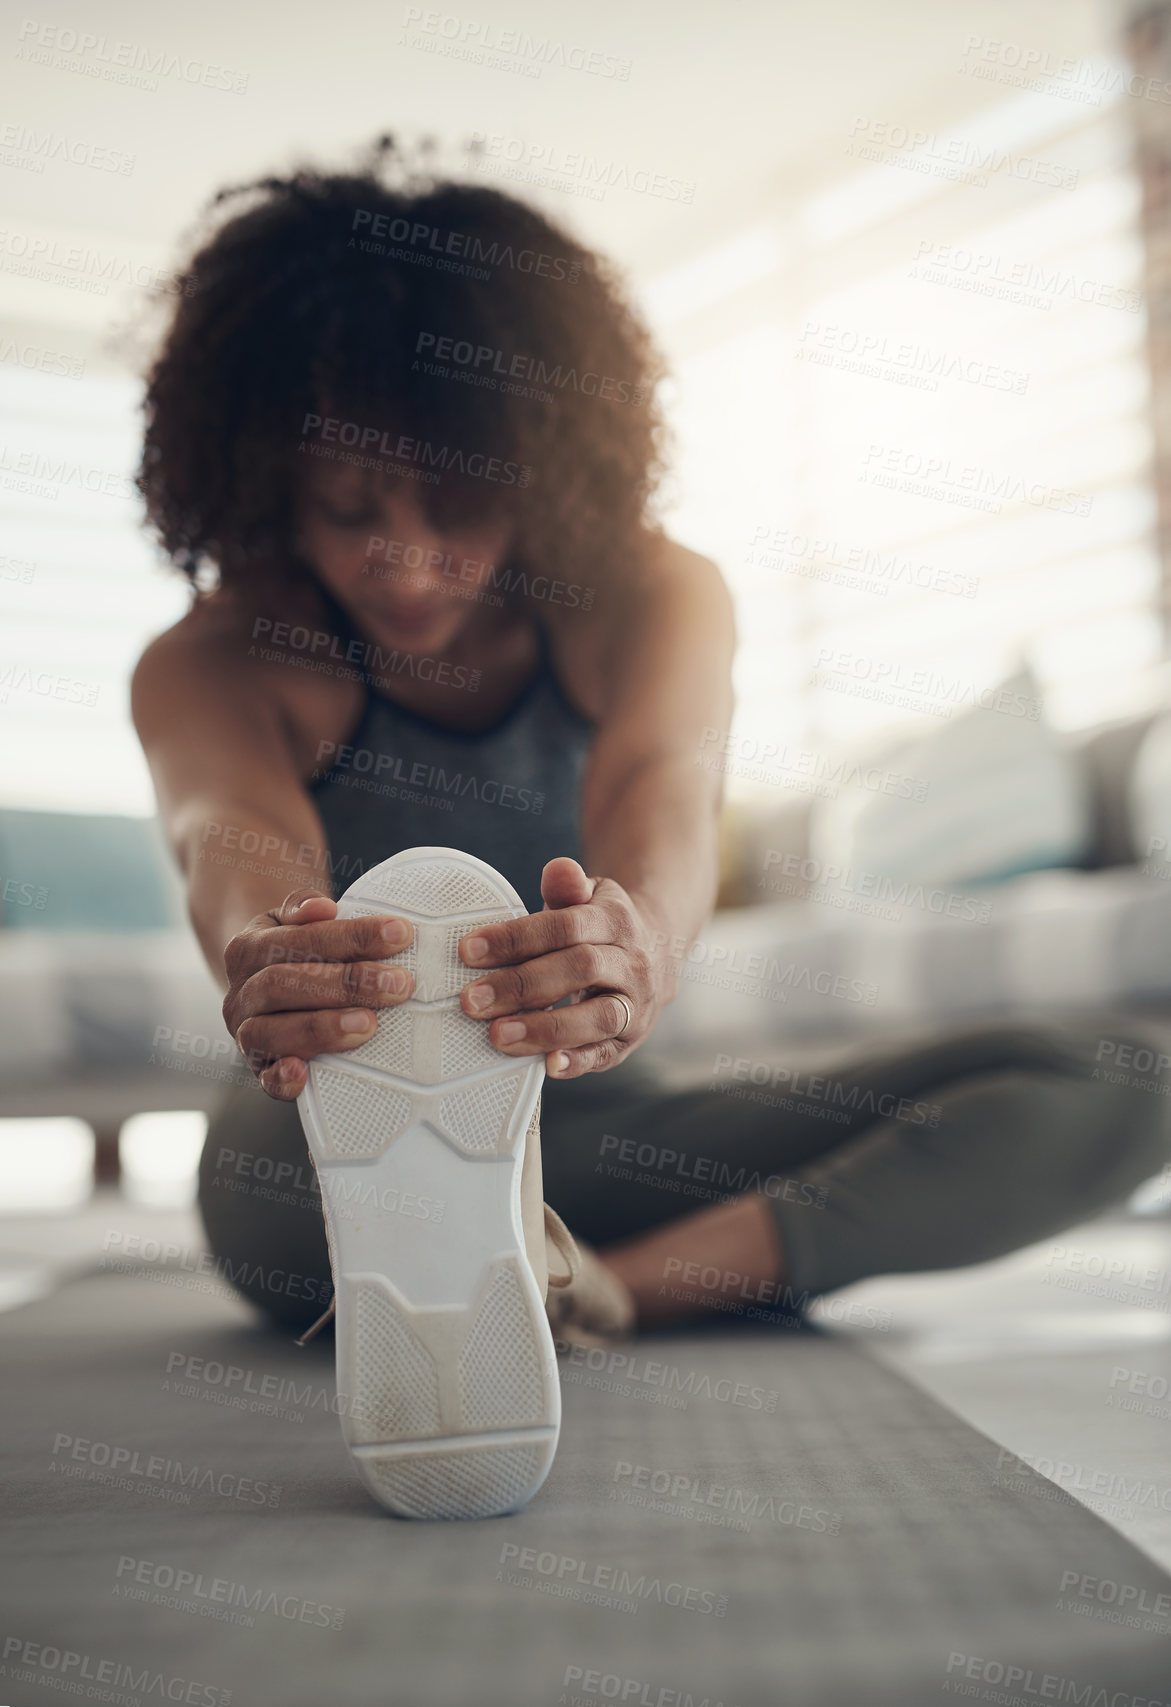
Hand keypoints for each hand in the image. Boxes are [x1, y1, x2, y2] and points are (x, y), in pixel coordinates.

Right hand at [222, 887, 414, 1099]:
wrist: (260, 983)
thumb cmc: (292, 952)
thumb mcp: (291, 921)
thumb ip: (303, 907)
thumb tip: (322, 907)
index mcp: (248, 949)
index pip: (299, 939)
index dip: (351, 936)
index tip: (400, 934)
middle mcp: (241, 992)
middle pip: (284, 984)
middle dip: (346, 984)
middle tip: (398, 984)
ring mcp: (245, 1033)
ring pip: (271, 1032)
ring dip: (323, 1028)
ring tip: (369, 1024)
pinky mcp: (257, 1069)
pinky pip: (263, 1079)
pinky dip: (282, 1080)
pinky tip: (304, 1074)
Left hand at [457, 857, 666, 1078]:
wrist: (657, 953)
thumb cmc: (599, 927)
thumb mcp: (588, 898)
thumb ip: (568, 886)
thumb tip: (558, 869)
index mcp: (615, 921)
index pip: (564, 927)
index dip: (516, 938)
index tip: (468, 951)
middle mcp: (632, 963)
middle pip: (578, 969)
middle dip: (522, 985)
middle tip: (472, 1000)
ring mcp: (636, 1003)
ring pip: (598, 1017)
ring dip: (546, 1028)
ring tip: (498, 1035)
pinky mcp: (630, 1038)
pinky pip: (608, 1053)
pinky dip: (579, 1062)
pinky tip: (546, 1066)